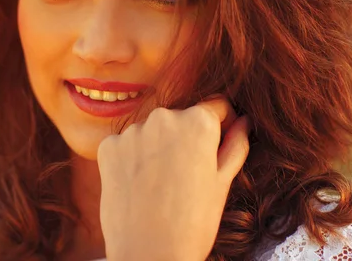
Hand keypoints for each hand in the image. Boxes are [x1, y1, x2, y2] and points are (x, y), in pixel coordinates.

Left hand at [97, 96, 249, 260]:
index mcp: (198, 121)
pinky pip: (126, 144)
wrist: (148, 253)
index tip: (215, 147)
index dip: (221, 125)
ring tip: (160, 183)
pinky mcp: (108, 146)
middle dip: (185, 137)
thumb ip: (235, 144)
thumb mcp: (222, 182)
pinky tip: (138, 184)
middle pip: (180, 118)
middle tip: (185, 174)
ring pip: (151, 131)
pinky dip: (131, 158)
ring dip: (157, 147)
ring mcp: (132, 131)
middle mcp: (163, 117)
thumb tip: (243, 121)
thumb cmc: (193, 222)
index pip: (216, 106)